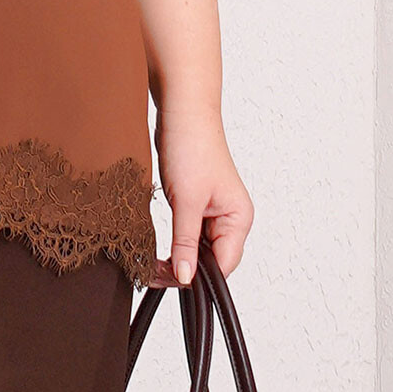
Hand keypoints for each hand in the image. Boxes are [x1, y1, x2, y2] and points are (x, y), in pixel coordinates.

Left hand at [153, 103, 253, 284]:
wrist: (181, 111)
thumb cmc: (193, 146)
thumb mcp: (187, 201)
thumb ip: (186, 243)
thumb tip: (186, 277)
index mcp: (239, 219)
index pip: (223, 265)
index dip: (197, 277)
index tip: (170, 281)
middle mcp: (231, 217)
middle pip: (211, 259)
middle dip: (185, 267)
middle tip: (155, 271)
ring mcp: (214, 209)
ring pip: (197, 246)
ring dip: (178, 252)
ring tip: (154, 257)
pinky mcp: (196, 200)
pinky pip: (188, 230)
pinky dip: (175, 237)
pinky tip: (160, 240)